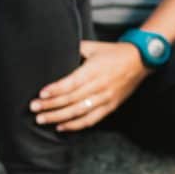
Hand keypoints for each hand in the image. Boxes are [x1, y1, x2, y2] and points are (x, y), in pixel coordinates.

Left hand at [30, 40, 149, 131]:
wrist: (140, 60)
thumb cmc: (114, 52)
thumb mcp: (94, 47)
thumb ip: (75, 49)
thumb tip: (56, 51)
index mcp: (94, 70)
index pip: (72, 83)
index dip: (56, 90)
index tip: (41, 93)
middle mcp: (100, 86)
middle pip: (72, 99)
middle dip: (51, 105)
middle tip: (34, 108)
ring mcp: (105, 98)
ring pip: (79, 111)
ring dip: (59, 117)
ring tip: (42, 119)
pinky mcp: (110, 106)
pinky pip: (91, 119)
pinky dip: (75, 125)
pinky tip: (61, 127)